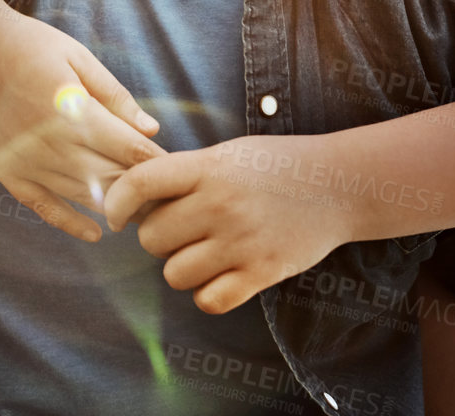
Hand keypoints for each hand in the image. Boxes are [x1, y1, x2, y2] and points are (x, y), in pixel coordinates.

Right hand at [0, 10, 166, 242]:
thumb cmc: (27, 43)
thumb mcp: (78, 58)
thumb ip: (115, 96)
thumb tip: (152, 131)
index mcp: (77, 113)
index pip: (132, 152)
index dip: (159, 165)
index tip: (178, 172)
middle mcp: (54, 144)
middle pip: (113, 180)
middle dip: (144, 191)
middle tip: (167, 198)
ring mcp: (29, 161)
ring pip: (84, 198)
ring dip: (115, 207)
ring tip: (140, 212)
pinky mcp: (8, 171)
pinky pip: (44, 207)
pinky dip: (71, 224)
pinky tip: (95, 233)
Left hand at [103, 135, 357, 313]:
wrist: (340, 185)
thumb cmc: (277, 165)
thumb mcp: (228, 154)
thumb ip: (186, 173)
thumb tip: (133, 196)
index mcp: (208, 168)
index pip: (141, 184)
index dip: (116, 203)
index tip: (114, 217)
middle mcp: (221, 204)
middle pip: (152, 238)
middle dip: (159, 238)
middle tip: (182, 230)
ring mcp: (242, 241)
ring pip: (175, 274)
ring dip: (183, 267)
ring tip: (204, 252)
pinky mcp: (263, 272)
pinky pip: (209, 300)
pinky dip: (208, 294)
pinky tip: (221, 276)